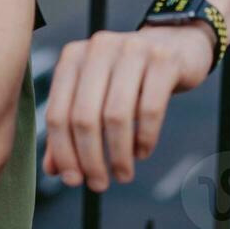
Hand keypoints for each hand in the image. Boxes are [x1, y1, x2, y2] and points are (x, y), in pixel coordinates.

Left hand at [40, 25, 214, 192]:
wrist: (175, 44)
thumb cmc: (128, 78)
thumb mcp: (96, 95)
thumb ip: (71, 127)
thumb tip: (54, 170)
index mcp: (73, 56)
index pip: (58, 112)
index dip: (62, 153)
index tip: (72, 180)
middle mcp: (98, 47)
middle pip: (84, 117)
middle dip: (90, 159)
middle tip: (99, 184)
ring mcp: (132, 49)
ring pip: (116, 116)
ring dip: (118, 155)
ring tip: (122, 174)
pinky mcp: (163, 60)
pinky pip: (150, 109)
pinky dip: (144, 138)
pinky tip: (142, 152)